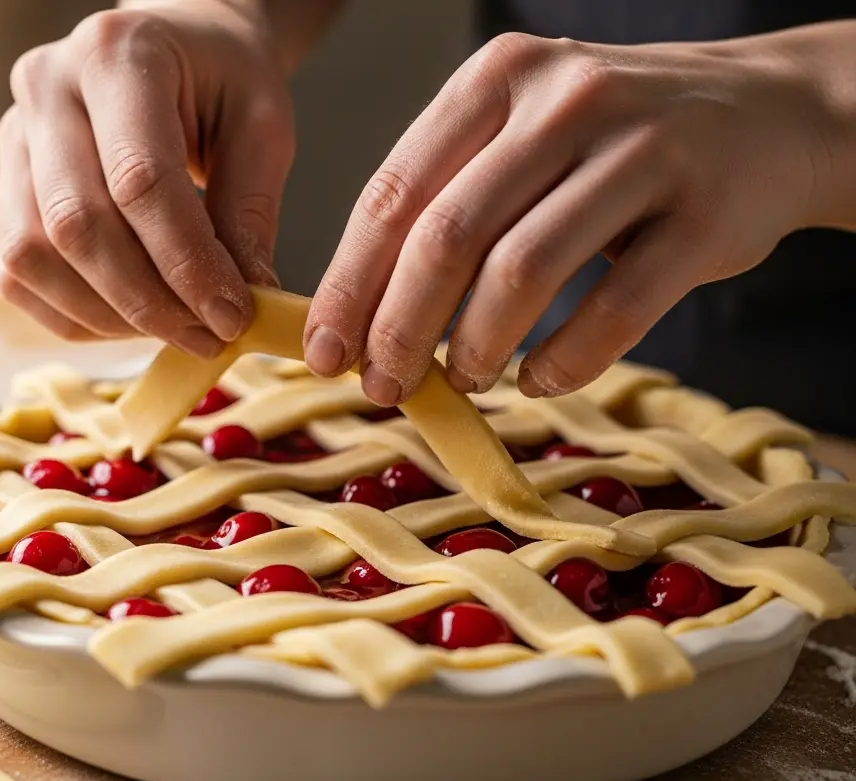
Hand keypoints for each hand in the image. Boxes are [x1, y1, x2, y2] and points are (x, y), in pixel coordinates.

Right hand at [0, 2, 294, 356]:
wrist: (171, 51)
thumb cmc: (220, 81)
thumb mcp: (260, 124)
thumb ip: (248, 210)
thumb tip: (242, 297)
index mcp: (116, 55)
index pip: (139, 180)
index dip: (186, 262)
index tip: (232, 316)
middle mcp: (45, 89)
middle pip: (77, 225)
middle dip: (148, 301)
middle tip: (209, 337)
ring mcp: (12, 139)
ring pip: (34, 258)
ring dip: (109, 316)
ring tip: (177, 329)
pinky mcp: (1, 187)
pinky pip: (18, 276)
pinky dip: (76, 315)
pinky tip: (132, 319)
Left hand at [304, 31, 839, 402]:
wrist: (772, 112)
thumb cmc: (615, 140)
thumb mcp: (523, 131)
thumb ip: (448, 197)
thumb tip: (359, 310)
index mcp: (497, 80)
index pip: (394, 192)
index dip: (349, 283)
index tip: (324, 351)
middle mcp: (563, 102)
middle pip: (447, 236)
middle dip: (398, 327)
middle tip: (381, 386)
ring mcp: (640, 152)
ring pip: (523, 272)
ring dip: (475, 346)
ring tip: (458, 380)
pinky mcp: (702, 214)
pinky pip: (614, 309)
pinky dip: (564, 361)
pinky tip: (537, 380)